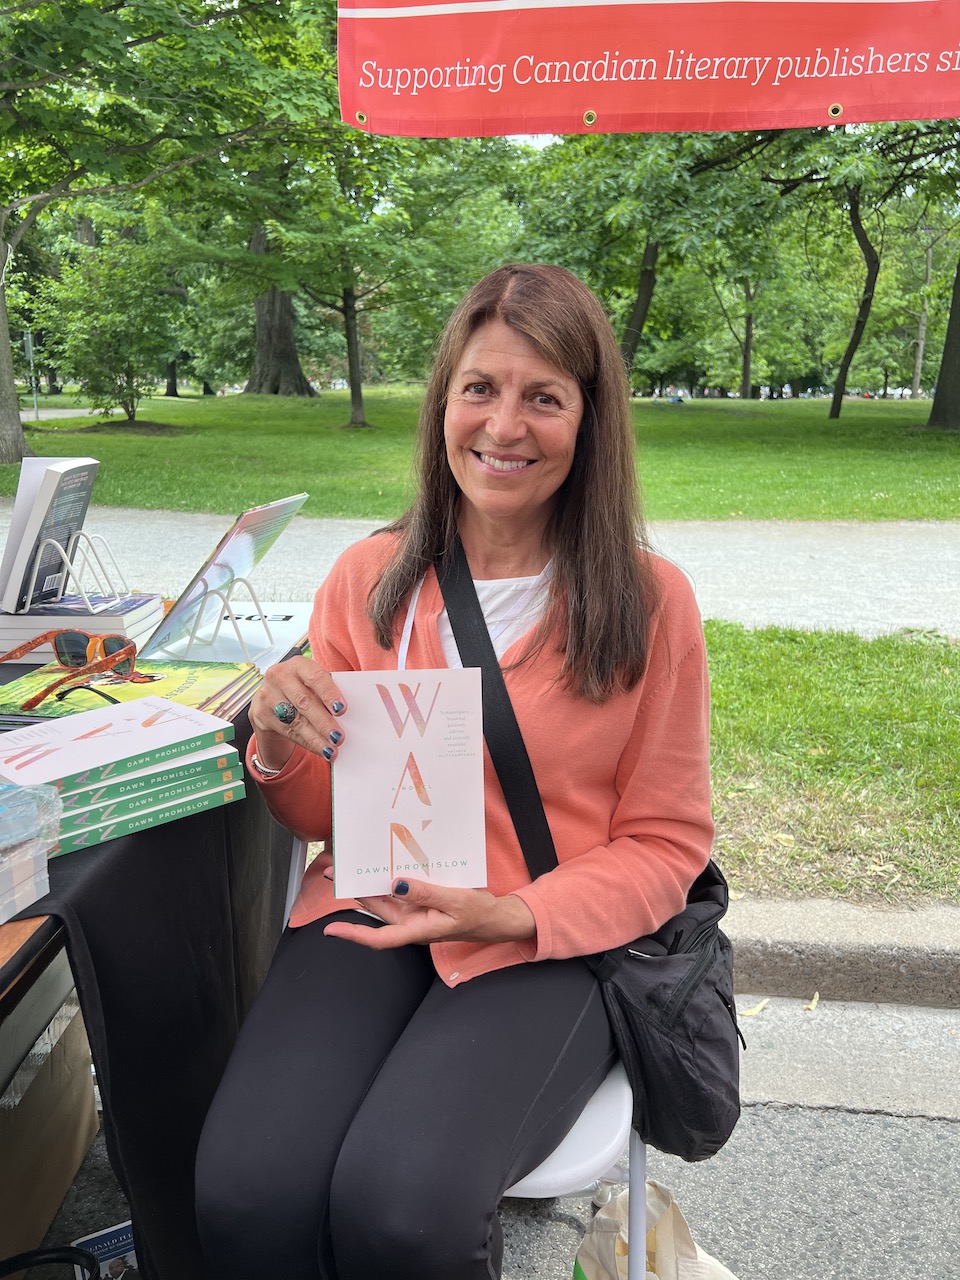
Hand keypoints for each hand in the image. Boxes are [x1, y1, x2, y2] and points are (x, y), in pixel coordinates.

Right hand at [248, 655, 346, 770]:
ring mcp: (267, 695)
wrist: (270, 696)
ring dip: (316, 738)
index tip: (342, 710)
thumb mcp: (311, 682)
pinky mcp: (261, 714)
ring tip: (331, 749)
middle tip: (338, 737)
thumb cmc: (301, 687)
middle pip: (304, 702)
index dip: (329, 694)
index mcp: (298, 664)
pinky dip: (307, 743)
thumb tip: (348, 714)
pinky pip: (288, 732)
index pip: (315, 677)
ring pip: (296, 721)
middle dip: (323, 722)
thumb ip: (327, 692)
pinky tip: (320, 749)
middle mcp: (279, 676)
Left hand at [322, 877, 536, 948]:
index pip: (379, 938)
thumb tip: (396, 884)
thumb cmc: (479, 915)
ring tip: (352, 865)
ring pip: (386, 899)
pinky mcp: (422, 903)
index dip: (353, 934)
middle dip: (354, 893)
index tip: (330, 929)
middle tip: (335, 874)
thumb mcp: (455, 901)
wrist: (495, 918)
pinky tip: (385, 865)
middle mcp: (411, 923)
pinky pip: (401, 892)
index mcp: (417, 929)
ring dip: (369, 884)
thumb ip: (425, 893)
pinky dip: (391, 879)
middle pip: (376, 911)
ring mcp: (416, 913)